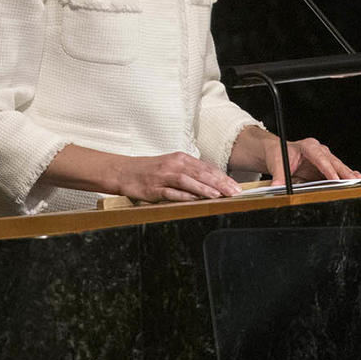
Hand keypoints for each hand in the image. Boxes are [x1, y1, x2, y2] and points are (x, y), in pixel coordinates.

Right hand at [112, 151, 241, 202]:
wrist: (124, 171)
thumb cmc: (151, 170)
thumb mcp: (173, 166)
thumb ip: (191, 172)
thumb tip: (213, 181)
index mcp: (181, 158)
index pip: (206, 167)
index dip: (222, 177)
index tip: (236, 185)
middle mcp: (174, 165)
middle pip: (200, 173)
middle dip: (219, 183)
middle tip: (234, 192)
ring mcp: (164, 176)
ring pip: (188, 181)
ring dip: (204, 188)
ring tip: (219, 195)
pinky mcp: (154, 188)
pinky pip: (171, 192)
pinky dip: (184, 196)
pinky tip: (195, 200)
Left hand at [235, 126, 360, 186]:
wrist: (278, 152)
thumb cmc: (278, 154)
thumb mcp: (276, 164)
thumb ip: (278, 176)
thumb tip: (277, 186)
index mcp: (308, 146)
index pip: (320, 158)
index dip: (329, 169)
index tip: (335, 178)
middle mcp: (319, 150)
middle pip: (334, 162)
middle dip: (345, 172)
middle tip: (354, 181)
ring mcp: (324, 158)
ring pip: (339, 167)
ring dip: (349, 174)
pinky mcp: (325, 166)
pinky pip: (338, 171)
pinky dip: (347, 175)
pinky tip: (358, 179)